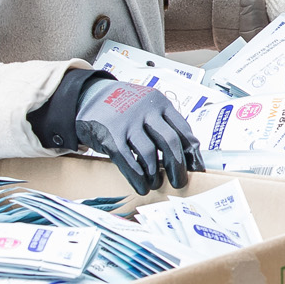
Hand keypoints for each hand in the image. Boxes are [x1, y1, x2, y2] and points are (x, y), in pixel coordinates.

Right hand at [75, 76, 199, 194]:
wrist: (88, 97)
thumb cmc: (124, 107)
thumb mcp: (147, 106)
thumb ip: (164, 123)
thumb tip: (186, 155)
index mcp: (160, 102)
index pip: (183, 129)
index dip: (192, 152)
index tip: (197, 168)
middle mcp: (146, 110)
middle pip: (170, 141)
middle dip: (177, 166)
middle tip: (179, 182)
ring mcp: (127, 122)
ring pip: (148, 153)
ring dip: (155, 174)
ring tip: (156, 184)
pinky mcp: (110, 135)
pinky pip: (127, 160)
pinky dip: (137, 177)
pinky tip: (141, 187)